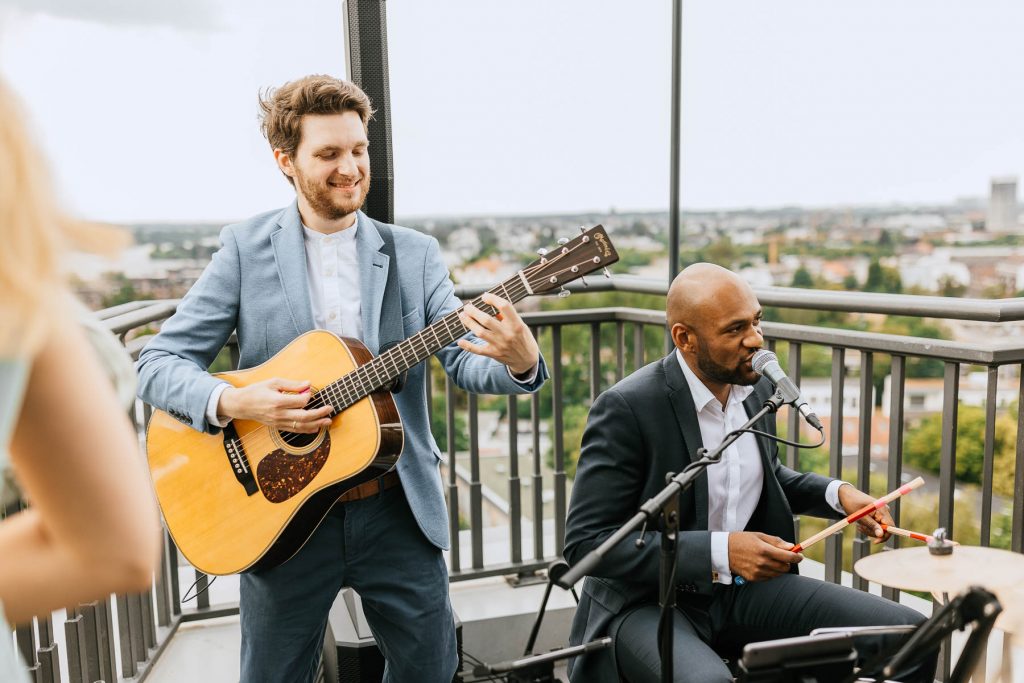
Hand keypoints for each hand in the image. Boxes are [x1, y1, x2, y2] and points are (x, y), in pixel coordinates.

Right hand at [218, 378, 333, 432]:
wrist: (242, 405)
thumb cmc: (257, 391)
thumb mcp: (274, 382)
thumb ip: (292, 384)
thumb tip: (308, 384)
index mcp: (278, 401)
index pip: (300, 402)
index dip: (308, 396)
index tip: (310, 392)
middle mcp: (279, 414)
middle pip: (304, 417)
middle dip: (319, 414)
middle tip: (330, 409)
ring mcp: (278, 422)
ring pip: (301, 426)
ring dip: (316, 424)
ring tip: (328, 421)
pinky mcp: (278, 427)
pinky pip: (295, 430)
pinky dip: (307, 430)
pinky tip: (316, 427)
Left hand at [456, 292, 539, 374]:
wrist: (526, 360)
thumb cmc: (522, 338)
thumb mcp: (520, 325)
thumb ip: (506, 317)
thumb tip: (489, 306)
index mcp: (516, 324)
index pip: (504, 306)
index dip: (493, 299)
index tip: (485, 296)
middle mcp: (507, 334)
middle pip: (486, 320)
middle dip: (474, 311)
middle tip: (467, 307)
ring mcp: (499, 345)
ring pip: (480, 332)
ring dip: (469, 322)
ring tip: (462, 316)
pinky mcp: (493, 353)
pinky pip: (477, 350)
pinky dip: (467, 346)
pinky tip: (460, 341)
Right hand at [728, 532, 801, 581]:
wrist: (724, 551)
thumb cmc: (741, 541)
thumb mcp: (759, 536)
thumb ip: (776, 542)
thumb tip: (791, 546)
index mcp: (764, 550)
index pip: (788, 557)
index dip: (797, 557)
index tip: (799, 556)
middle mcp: (762, 562)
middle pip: (785, 567)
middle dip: (787, 562)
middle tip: (782, 556)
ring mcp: (758, 572)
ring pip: (778, 573)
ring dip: (779, 567)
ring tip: (770, 559)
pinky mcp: (754, 578)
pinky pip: (769, 577)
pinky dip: (770, 572)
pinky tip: (763, 565)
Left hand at [838, 484, 891, 543]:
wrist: (847, 495)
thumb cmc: (852, 503)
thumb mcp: (860, 516)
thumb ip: (871, 525)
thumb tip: (881, 535)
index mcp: (882, 509)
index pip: (890, 526)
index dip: (885, 535)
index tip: (875, 541)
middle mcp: (884, 511)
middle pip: (885, 529)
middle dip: (873, 532)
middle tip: (860, 528)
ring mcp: (881, 514)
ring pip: (879, 530)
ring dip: (869, 530)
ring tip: (859, 525)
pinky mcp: (877, 516)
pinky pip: (876, 526)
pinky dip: (868, 528)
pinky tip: (861, 524)